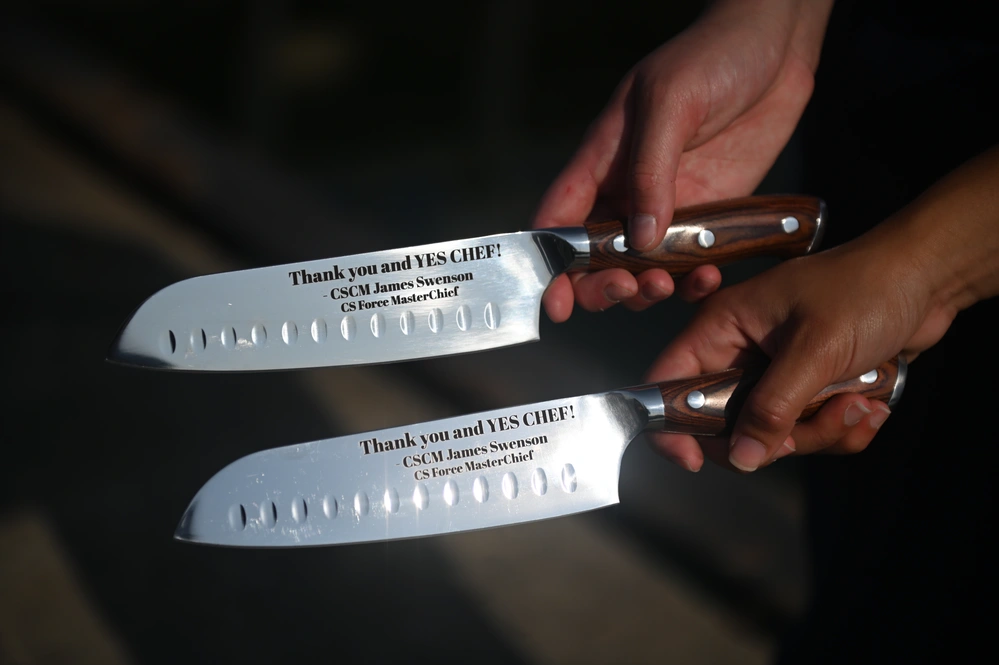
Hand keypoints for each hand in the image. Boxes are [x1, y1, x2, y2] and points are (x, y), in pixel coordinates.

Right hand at [532, 0, 833, 321]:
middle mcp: (628, 191)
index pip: (559, 219)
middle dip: (602, 285)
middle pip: (595, 258)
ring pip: (640, 270)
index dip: (551, 264)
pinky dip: (694, 282)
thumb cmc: (712, 55)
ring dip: (647, 289)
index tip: (557, 302)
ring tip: (667, 284)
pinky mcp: (708, 217)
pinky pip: (691, 264)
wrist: (776, 46)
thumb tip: (639, 239)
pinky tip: (708, 277)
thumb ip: (651, 170)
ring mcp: (668, 208)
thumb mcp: (670, 101)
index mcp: (602, 160)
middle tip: (627, 288)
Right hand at [645, 145, 998, 471]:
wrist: (926, 278)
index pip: (669, 383)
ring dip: (819, 431)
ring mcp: (775, 373)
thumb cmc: (865, 289)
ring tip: (856, 403)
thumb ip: (773, 406)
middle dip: (770, 438)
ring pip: (772, 434)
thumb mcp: (814, 349)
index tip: (695, 459)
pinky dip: (841, 428)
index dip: (670, 424)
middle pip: (723, 423)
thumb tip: (741, 457)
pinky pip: (809, 432)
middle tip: (801, 433)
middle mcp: (740, 353)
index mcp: (721, 328)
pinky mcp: (808, 389)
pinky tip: (868, 404)